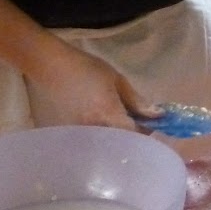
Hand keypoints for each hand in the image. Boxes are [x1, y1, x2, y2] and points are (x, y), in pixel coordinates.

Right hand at [25, 39, 150, 131]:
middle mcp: (95, 127)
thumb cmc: (87, 68)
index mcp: (108, 113)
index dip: (146, 131)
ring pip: (109, 142)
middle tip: (139, 122)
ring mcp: (82, 133)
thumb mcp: (117, 79)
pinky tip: (107, 121)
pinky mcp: (74, 134)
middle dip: (134, 135)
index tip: (152, 123)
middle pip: (122, 142)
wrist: (53, 67)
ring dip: (120, 135)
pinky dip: (106, 134)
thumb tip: (157, 115)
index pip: (134, 134)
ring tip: (123, 119)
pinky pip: (96, 139)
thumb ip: (137, 101)